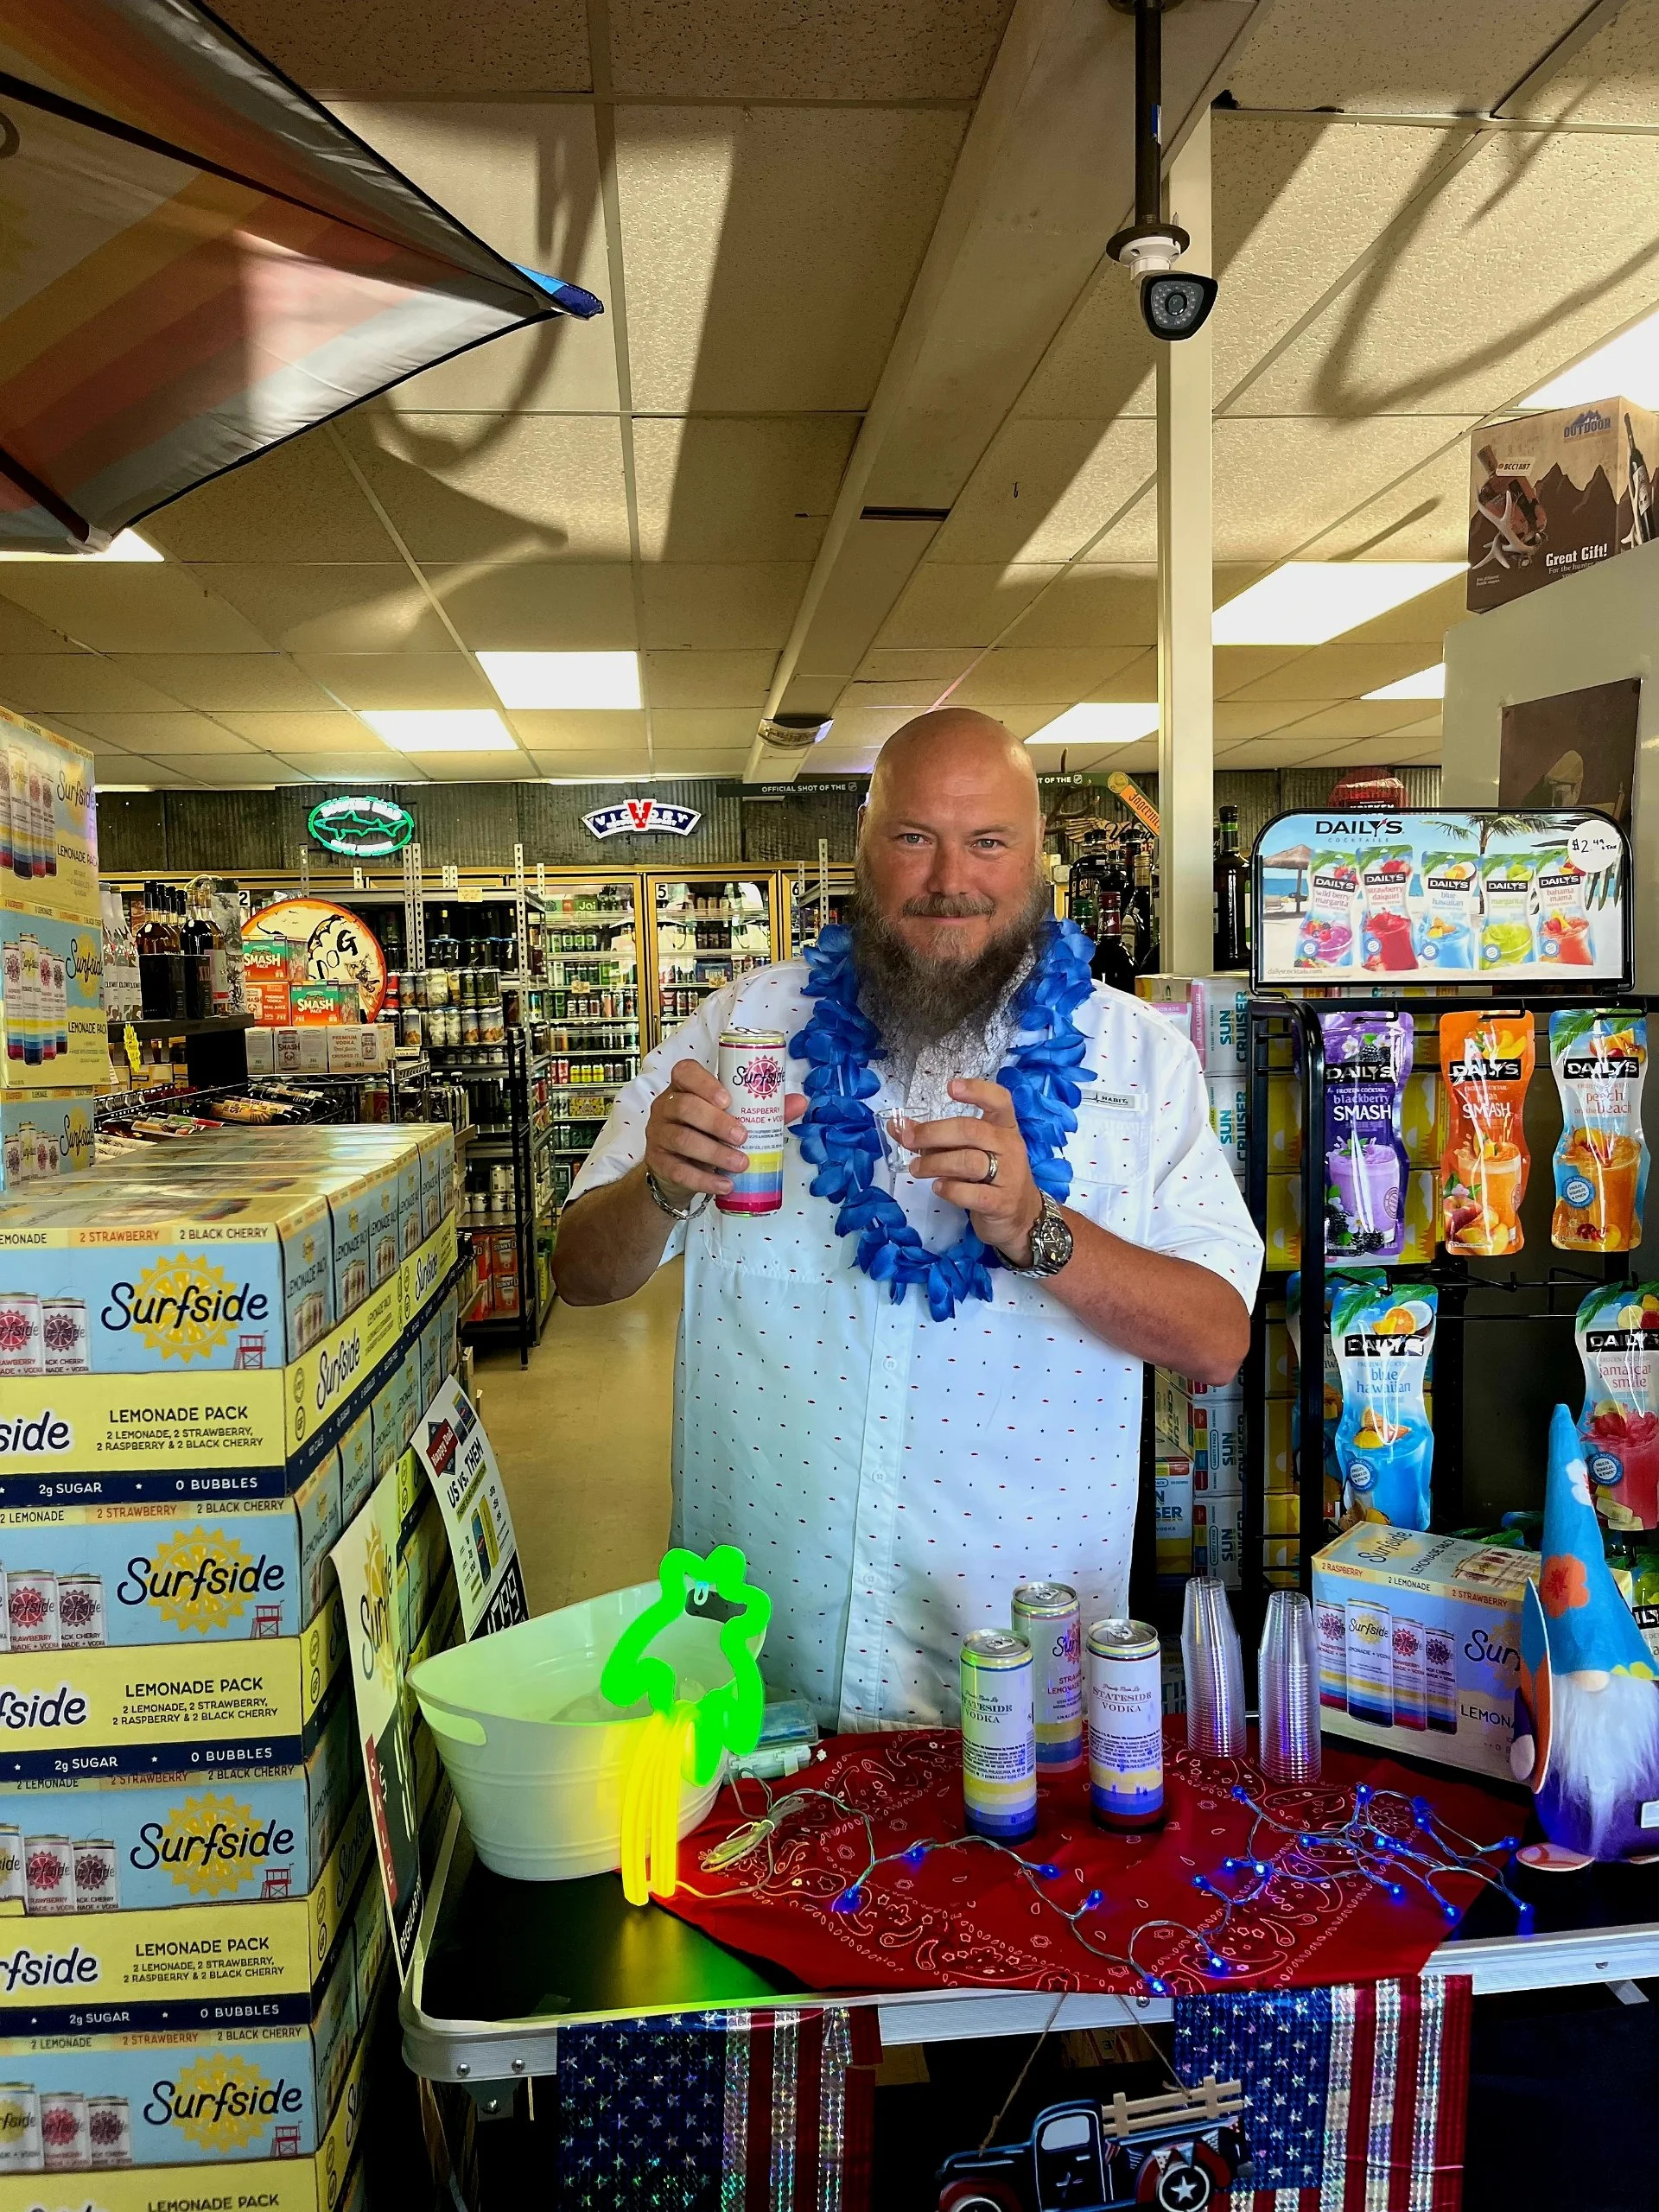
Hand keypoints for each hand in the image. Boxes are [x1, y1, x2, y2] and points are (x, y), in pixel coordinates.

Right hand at [644, 1058, 806, 1205]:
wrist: (677, 1171)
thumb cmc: (707, 1135)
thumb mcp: (730, 1118)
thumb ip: (762, 1109)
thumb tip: (800, 1101)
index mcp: (684, 1088)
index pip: (685, 1072)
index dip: (704, 1083)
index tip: (728, 1099)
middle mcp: (666, 1106)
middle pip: (685, 1107)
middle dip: (716, 1121)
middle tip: (742, 1136)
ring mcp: (658, 1134)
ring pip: (682, 1139)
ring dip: (714, 1153)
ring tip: (741, 1164)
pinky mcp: (657, 1162)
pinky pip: (678, 1170)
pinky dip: (704, 1180)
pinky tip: (725, 1185)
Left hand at [893, 1078, 1040, 1262]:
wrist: (1020, 1217)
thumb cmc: (990, 1178)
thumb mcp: (968, 1152)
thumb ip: (936, 1139)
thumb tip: (899, 1126)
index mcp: (1004, 1128)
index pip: (999, 1100)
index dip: (977, 1090)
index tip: (951, 1087)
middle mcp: (1009, 1147)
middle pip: (971, 1130)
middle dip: (934, 1133)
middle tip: (908, 1140)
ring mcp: (1009, 1175)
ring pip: (969, 1161)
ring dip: (935, 1163)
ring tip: (916, 1169)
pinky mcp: (1001, 1202)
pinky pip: (972, 1192)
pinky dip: (950, 1189)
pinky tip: (939, 1188)